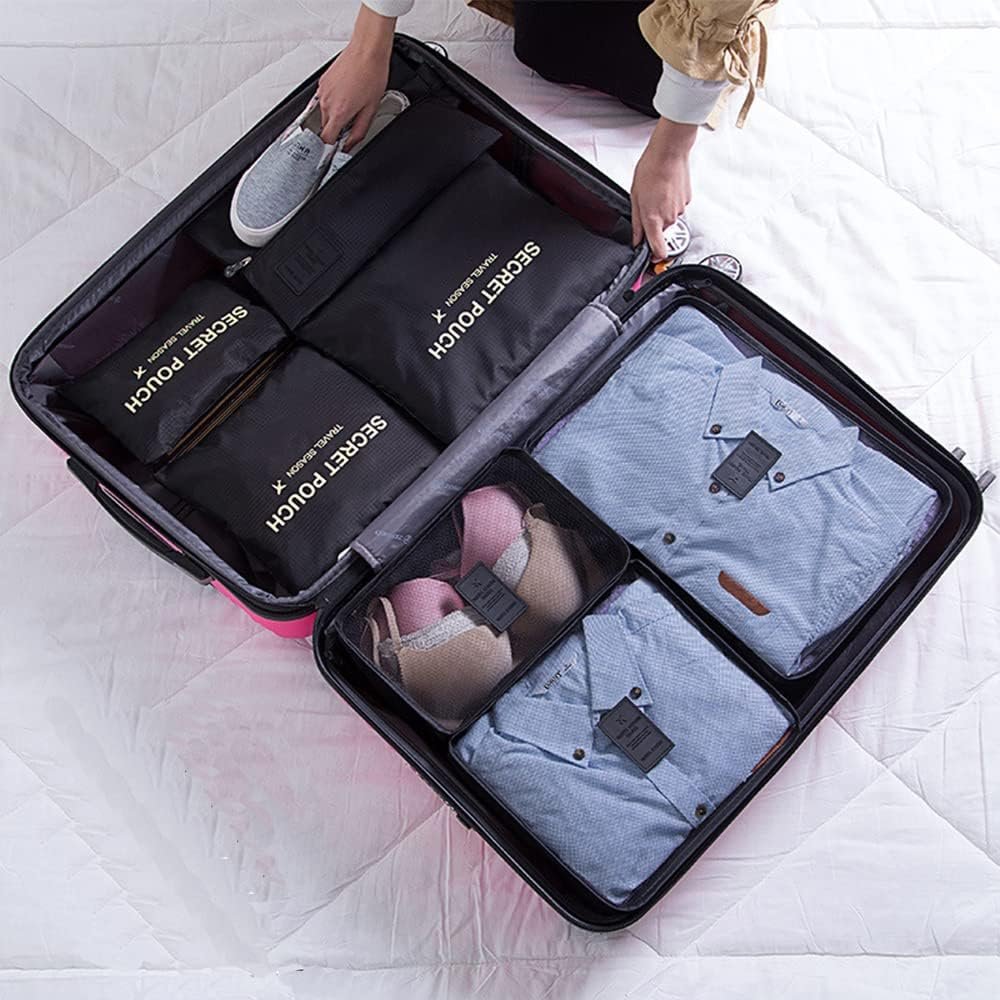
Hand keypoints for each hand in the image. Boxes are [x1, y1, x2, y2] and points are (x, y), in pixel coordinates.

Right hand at [316, 5, 394, 147]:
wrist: (367, 49)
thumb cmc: (372, 74)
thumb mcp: (370, 110)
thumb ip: (359, 132)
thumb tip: (350, 144)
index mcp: (338, 112)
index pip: (325, 140)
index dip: (329, 149)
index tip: (334, 151)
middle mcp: (326, 102)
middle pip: (326, 128)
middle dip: (337, 130)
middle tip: (352, 124)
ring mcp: (322, 91)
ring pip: (324, 114)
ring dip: (335, 115)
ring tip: (352, 104)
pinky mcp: (322, 82)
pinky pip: (324, 100)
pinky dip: (333, 102)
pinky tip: (347, 95)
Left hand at [631, 118, 697, 260]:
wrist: (669, 152)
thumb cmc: (650, 169)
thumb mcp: (634, 197)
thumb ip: (636, 223)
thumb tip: (636, 239)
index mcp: (653, 219)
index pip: (659, 251)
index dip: (654, 257)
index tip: (650, 258)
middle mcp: (669, 218)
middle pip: (661, 232)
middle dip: (654, 223)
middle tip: (647, 205)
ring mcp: (679, 210)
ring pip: (669, 219)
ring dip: (662, 210)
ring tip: (656, 193)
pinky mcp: (686, 201)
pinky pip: (676, 207)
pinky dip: (670, 202)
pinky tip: (665, 188)